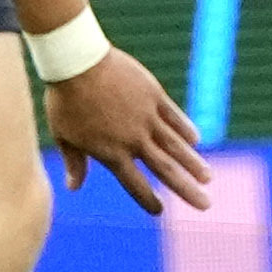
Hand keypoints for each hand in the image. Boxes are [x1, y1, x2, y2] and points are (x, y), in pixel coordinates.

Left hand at [43, 40, 214, 212]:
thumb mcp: (63, 135)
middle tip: (205, 204)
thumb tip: (72, 187)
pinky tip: (196, 140)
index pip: (134, 183)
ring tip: (208, 178)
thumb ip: (75, 162)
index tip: (159, 210)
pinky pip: (174, 116)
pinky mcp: (153, 95)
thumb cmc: (65, 99)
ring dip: (193, 163)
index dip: (147, 199)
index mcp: (111, 152)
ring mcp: (146, 117)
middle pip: (165, 169)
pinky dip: (185, 129)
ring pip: (176, 145)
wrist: (77, 61)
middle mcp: (133, 139)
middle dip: (186, 189)